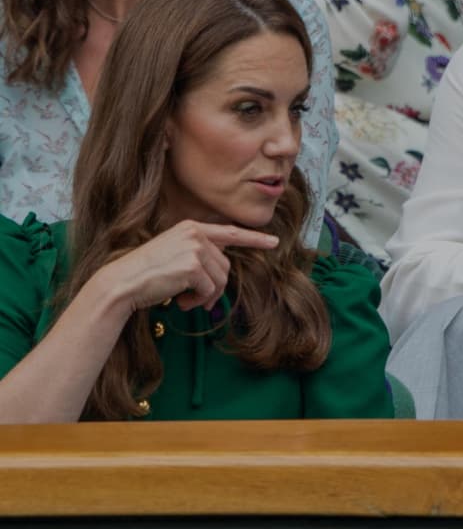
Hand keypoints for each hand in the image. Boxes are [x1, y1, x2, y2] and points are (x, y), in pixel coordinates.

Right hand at [96, 220, 279, 314]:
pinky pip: (210, 290)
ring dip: (206, 297)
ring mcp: (194, 248)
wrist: (122, 283)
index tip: (274, 242)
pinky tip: (180, 301)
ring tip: (185, 300)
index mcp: (191, 228)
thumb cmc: (146, 273)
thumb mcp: (175, 254)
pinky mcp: (193, 266)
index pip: (229, 233)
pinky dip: (198, 301)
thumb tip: (222, 270)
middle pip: (226, 266)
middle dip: (214, 288)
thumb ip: (199, 254)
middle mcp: (195, 233)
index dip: (254, 239)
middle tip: (195, 299)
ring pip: (221, 280)